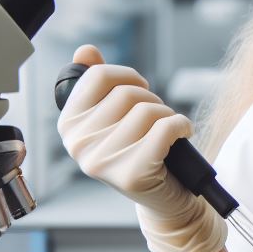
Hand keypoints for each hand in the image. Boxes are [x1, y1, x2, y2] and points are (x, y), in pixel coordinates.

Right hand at [57, 44, 226, 251]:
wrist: (166, 200)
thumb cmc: (143, 154)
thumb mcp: (116, 118)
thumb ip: (98, 83)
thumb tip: (85, 50)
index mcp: (69, 124)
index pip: (98, 76)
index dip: (128, 76)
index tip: (141, 90)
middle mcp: (78, 144)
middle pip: (127, 93)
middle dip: (152, 101)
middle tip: (158, 120)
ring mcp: (102, 161)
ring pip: (147, 111)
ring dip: (167, 116)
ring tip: (167, 133)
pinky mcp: (131, 174)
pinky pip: (165, 129)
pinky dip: (182, 126)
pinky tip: (183, 134)